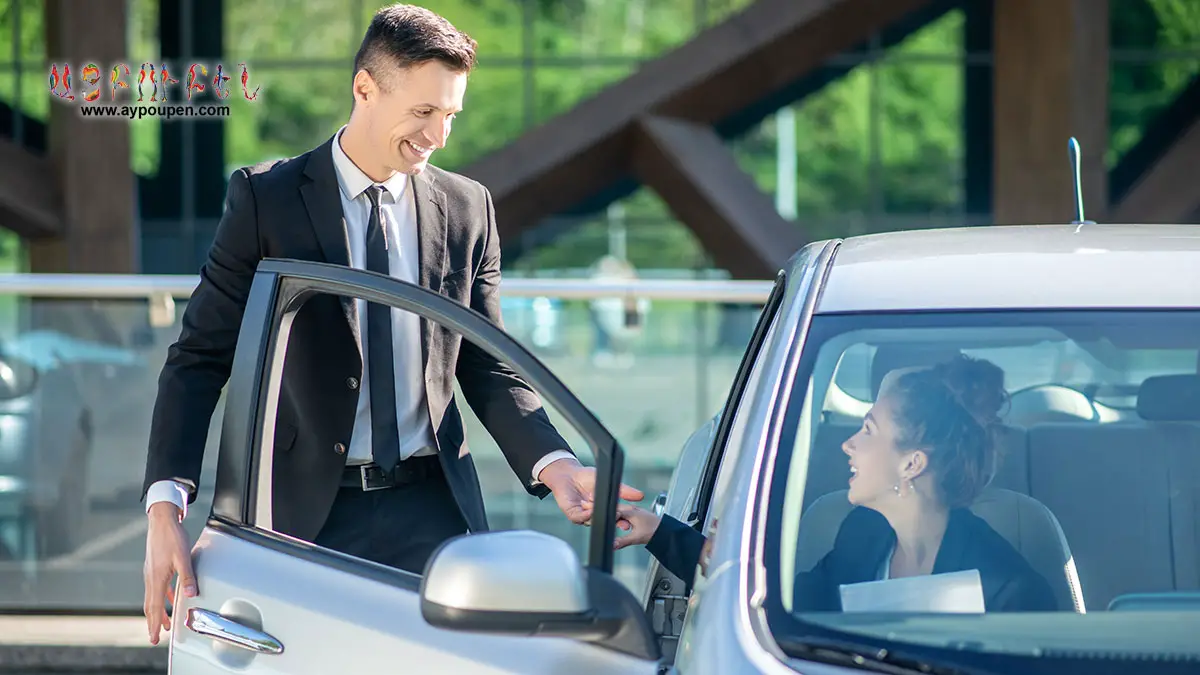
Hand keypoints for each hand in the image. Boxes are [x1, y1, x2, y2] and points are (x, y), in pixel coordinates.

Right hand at [143, 502, 196, 645]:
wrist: (162, 520)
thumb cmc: (171, 537)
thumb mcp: (183, 558)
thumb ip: (187, 577)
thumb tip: (190, 595)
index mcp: (156, 578)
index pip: (154, 607)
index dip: (154, 624)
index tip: (153, 638)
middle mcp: (150, 577)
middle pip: (151, 606)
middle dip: (153, 622)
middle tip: (155, 637)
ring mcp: (151, 572)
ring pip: (153, 597)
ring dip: (158, 611)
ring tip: (164, 622)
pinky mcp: (155, 567)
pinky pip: (157, 587)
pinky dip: (161, 597)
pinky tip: (169, 598)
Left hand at [538, 458, 644, 526]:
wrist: (569, 473)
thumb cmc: (587, 477)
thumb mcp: (609, 482)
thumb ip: (624, 490)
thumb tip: (640, 495)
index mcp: (603, 508)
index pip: (615, 517)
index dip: (622, 520)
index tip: (629, 522)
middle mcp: (594, 514)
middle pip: (605, 521)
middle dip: (612, 520)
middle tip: (619, 516)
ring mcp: (583, 515)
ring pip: (592, 521)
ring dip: (597, 515)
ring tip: (601, 507)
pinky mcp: (573, 514)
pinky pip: (580, 518)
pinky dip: (586, 515)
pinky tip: (590, 511)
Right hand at [613, 503, 661, 550]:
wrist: (665, 531)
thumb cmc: (654, 531)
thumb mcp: (636, 538)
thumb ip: (622, 541)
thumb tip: (612, 545)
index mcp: (630, 511)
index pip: (614, 511)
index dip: (609, 519)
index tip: (608, 526)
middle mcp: (632, 508)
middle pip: (616, 510)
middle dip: (614, 519)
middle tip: (621, 528)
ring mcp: (635, 510)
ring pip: (620, 512)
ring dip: (619, 520)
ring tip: (626, 528)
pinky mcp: (637, 514)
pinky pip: (625, 515)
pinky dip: (623, 521)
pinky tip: (627, 527)